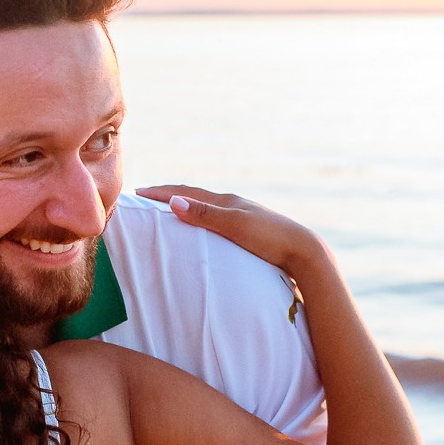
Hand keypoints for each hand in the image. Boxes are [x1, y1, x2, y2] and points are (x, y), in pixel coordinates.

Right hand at [134, 185, 324, 277]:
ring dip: (187, 208)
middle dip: (170, 196)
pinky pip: (218, 222)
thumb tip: (173, 201)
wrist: (304, 252)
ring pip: (207, 209)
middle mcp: (234, 206)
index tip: (138, 192)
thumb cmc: (270, 239)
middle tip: (148, 199)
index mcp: (227, 202)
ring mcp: (243, 218)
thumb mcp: (235, 226)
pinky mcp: (251, 232)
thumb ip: (205, 215)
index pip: (186, 192)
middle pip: (195, 197)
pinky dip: (202, 221)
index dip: (162, 192)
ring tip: (170, 213)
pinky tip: (204, 231)